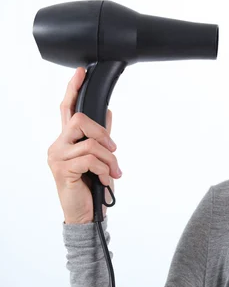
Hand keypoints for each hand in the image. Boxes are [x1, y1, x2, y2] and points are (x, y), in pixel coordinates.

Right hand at [47, 67, 121, 223]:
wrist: (87, 215)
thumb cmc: (91, 186)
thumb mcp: (100, 158)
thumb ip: (100, 136)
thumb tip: (107, 112)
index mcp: (67, 140)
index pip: (66, 109)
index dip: (72, 89)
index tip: (80, 72)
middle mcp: (58, 145)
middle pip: (80, 120)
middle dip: (103, 134)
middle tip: (113, 151)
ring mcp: (58, 157)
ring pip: (90, 143)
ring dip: (109, 159)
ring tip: (113, 172)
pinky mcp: (62, 170)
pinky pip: (90, 159)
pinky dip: (105, 169)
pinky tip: (105, 179)